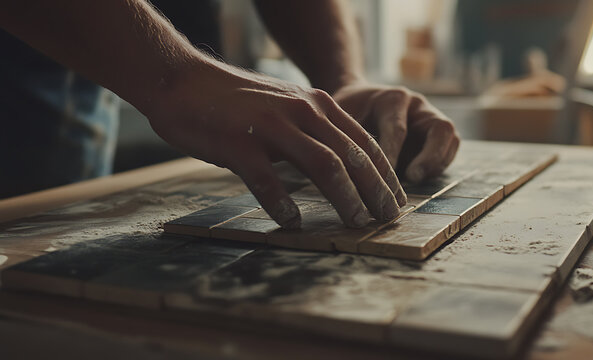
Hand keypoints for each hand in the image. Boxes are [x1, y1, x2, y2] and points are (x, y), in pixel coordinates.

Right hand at [145, 61, 405, 228]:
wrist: (183, 81)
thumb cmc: (236, 102)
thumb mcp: (285, 107)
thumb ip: (312, 130)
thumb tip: (340, 169)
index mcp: (317, 104)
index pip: (364, 143)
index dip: (385, 175)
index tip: (395, 202)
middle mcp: (301, 111)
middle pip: (352, 156)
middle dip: (376, 191)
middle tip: (387, 219)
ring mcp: (271, 126)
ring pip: (324, 166)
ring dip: (345, 198)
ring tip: (356, 223)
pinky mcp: (240, 143)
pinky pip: (268, 180)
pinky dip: (283, 204)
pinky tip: (292, 222)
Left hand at [332, 82, 459, 182]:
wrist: (357, 98)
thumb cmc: (346, 109)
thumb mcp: (340, 115)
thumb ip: (344, 134)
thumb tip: (342, 167)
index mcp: (393, 98)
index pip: (398, 128)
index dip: (393, 154)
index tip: (382, 178)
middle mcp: (417, 105)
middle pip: (439, 128)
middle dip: (429, 157)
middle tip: (413, 178)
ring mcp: (430, 117)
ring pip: (449, 139)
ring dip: (437, 163)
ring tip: (416, 182)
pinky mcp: (435, 133)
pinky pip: (448, 149)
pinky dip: (437, 166)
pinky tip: (417, 181)